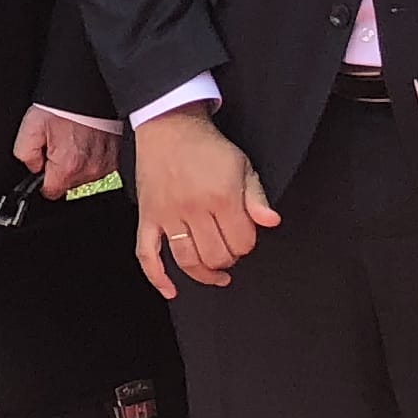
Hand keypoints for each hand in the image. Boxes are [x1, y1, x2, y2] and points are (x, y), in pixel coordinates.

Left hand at [15, 107, 122, 199]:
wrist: (88, 90)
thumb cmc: (62, 106)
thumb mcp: (30, 127)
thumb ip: (25, 155)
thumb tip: (33, 168)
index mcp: (68, 166)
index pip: (51, 192)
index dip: (43, 179)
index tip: (44, 165)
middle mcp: (90, 169)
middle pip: (68, 183)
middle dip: (60, 167)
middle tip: (60, 142)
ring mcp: (106, 164)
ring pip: (84, 175)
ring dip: (78, 161)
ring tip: (74, 137)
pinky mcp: (117, 157)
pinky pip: (99, 165)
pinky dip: (92, 155)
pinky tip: (87, 139)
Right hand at [131, 105, 274, 295]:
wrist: (169, 126)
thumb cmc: (208, 147)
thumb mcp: (242, 165)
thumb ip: (257, 197)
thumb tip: (271, 222)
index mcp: (221, 197)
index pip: (242, 241)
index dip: (248, 243)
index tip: (245, 234)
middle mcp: (193, 209)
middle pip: (217, 255)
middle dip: (229, 258)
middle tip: (230, 249)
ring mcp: (167, 215)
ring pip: (187, 260)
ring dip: (204, 274)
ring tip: (215, 273)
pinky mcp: (148, 216)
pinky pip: (146, 253)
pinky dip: (157, 276)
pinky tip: (171, 290)